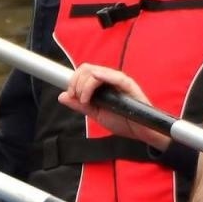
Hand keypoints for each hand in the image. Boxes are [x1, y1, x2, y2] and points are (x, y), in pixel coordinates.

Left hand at [57, 64, 171, 150]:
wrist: (140, 132)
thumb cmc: (123, 122)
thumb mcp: (96, 114)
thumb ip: (80, 105)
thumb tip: (62, 96)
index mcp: (103, 82)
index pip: (83, 71)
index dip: (73, 81)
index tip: (70, 95)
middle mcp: (110, 78)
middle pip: (86, 68)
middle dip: (76, 83)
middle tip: (78, 99)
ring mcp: (118, 80)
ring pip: (94, 71)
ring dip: (83, 86)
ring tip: (86, 101)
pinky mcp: (127, 84)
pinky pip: (110, 76)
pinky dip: (95, 82)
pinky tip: (90, 95)